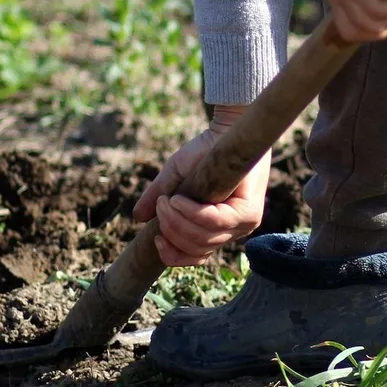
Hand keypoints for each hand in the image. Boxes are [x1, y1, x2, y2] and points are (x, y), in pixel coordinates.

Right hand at [133, 108, 270, 266]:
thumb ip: (158, 197)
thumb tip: (137, 217)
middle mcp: (233, 232)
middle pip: (196, 250)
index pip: (195, 258)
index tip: (156, 238)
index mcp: (217, 230)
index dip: (172, 255)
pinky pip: (214, 222)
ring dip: (176, 221)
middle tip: (161, 206)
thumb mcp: (174, 177)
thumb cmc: (203, 152)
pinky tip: (178, 200)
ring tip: (167, 201)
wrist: (226, 129)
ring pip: (203, 239)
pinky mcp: (249, 213)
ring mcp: (243, 225)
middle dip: (170, 230)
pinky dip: (190, 213)